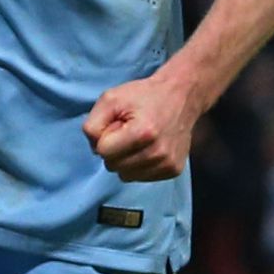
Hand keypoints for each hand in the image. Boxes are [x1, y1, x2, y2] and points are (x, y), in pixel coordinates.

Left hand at [83, 62, 202, 181]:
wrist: (180, 96)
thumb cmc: (143, 95)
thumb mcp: (110, 99)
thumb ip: (93, 125)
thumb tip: (95, 149)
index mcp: (142, 133)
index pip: (103, 152)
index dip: (105, 137)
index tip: (117, 124)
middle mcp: (158, 153)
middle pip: (113, 166)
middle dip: (114, 150)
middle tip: (126, 131)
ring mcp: (168, 164)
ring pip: (126, 176)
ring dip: (125, 160)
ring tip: (137, 140)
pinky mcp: (174, 171)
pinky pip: (141, 178)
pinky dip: (139, 165)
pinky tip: (147, 148)